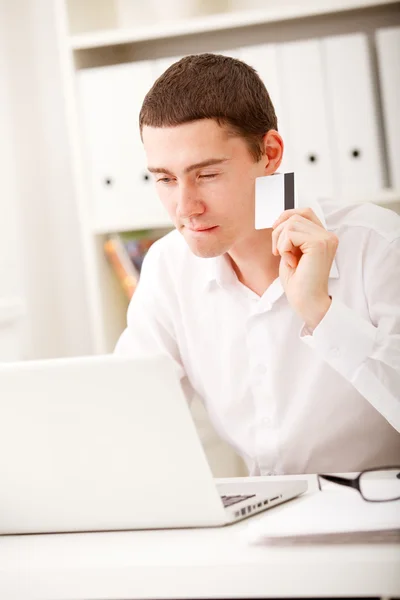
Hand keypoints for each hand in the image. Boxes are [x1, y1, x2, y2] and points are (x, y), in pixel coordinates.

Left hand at [272, 208, 338, 330]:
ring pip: (291, 223)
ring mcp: (325, 239)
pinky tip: (290, 261)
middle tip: (279, 252)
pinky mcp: (319, 244)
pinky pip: (290, 233)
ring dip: (281, 241)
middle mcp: (328, 236)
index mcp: (323, 237)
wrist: (307, 302)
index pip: (304, 212)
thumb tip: (279, 221)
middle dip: (279, 232)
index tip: (276, 233)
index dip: (286, 217)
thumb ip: (290, 236)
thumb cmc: (299, 283)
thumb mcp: (292, 253)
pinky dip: (283, 247)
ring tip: (287, 258)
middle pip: (295, 216)